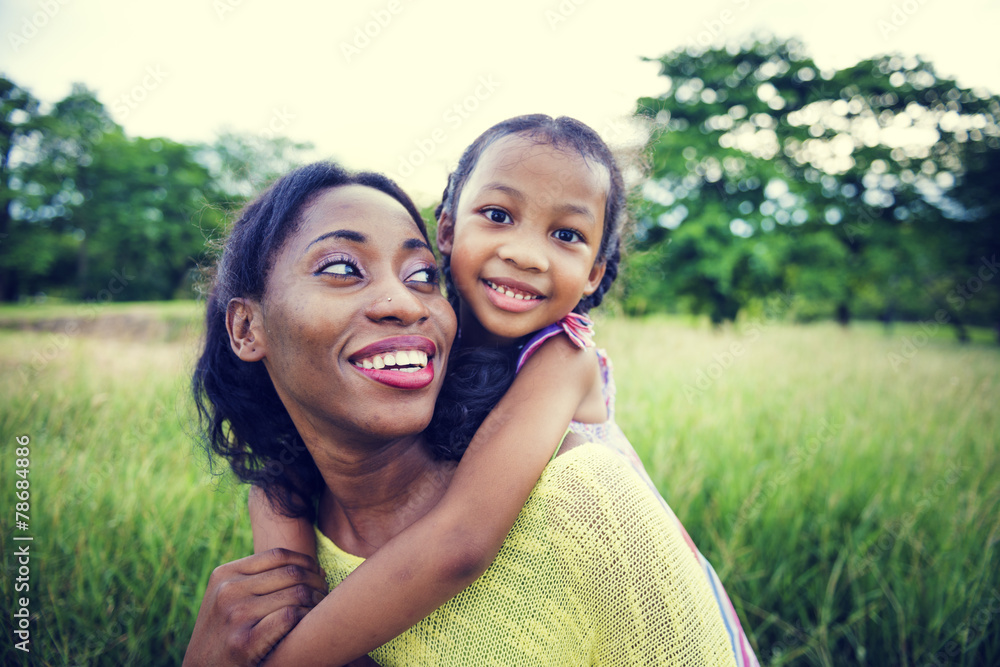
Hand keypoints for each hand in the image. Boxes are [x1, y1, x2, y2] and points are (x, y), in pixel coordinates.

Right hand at [184, 548, 327, 666]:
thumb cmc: (223, 632)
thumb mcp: (226, 597)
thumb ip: (251, 577)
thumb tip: (301, 563)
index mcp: (224, 574)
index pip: (279, 555)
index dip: (306, 562)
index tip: (318, 573)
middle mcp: (228, 590)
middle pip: (292, 574)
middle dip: (316, 581)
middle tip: (325, 592)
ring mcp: (235, 615)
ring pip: (297, 593)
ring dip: (317, 601)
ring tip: (321, 608)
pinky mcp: (244, 642)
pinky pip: (291, 616)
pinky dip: (307, 618)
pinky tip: (308, 626)